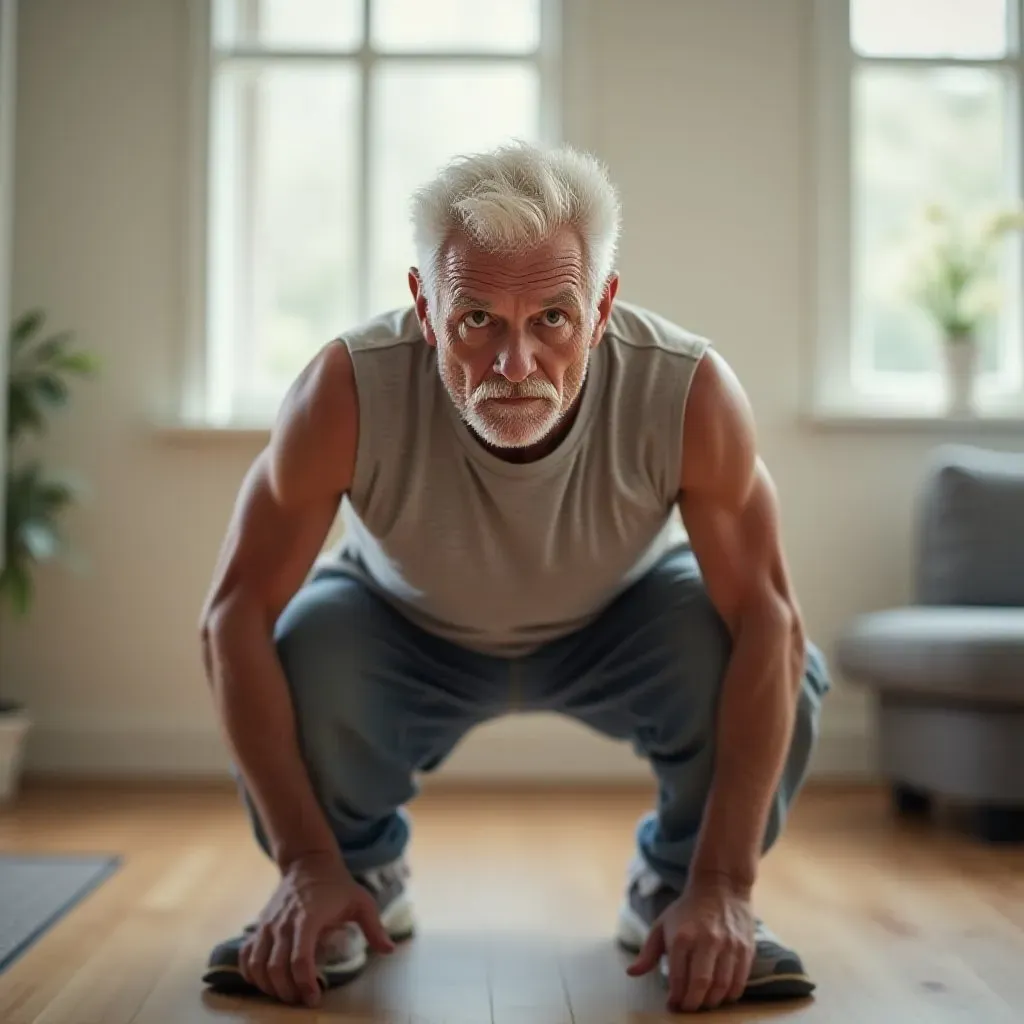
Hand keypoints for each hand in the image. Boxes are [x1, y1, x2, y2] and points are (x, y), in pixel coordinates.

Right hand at [239, 853, 394, 1006]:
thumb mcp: (361, 900)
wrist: (308, 862)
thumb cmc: (337, 884)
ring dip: (268, 987)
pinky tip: (264, 982)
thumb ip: (374, 926)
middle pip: (277, 968)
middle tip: (302, 1001)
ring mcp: (268, 925)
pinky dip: (250, 973)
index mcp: (309, 917)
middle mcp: (284, 923)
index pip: (300, 959)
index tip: (315, 997)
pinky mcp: (259, 926)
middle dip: (287, 991)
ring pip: (257, 965)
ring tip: (286, 995)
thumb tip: (389, 950)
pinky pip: (246, 955)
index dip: (305, 983)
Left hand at [627, 881, 754, 1011]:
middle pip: (701, 985)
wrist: (720, 886)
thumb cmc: (687, 909)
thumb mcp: (662, 924)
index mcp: (682, 936)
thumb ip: (648, 952)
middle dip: (693, 1004)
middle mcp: (706, 941)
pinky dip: (730, 995)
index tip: (673, 1005)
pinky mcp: (745, 948)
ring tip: (704, 1002)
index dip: (676, 997)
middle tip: (689, 1009)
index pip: (678, 977)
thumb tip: (632, 973)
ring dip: (712, 1002)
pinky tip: (721, 995)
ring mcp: (728, 945)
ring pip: (721, 987)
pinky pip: (739, 981)